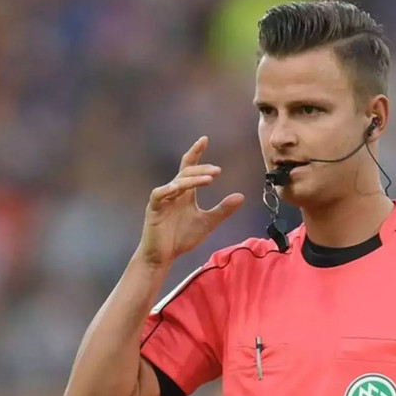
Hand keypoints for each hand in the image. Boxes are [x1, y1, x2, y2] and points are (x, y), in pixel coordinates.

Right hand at [134, 136, 244, 266]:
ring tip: (209, 179)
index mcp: (185, 193)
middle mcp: (174, 192)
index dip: (196, 152)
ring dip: (193, 179)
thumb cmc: (182, 238)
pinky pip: (161, 194)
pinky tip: (180, 187)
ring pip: (177, 181)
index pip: (190, 167)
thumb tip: (241, 196)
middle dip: (201, 168)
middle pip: (186, 172)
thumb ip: (223, 210)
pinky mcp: (154, 208)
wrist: (163, 256)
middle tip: (218, 171)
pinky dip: (170, 189)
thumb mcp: (208, 222)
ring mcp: (163, 199)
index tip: (205, 139)